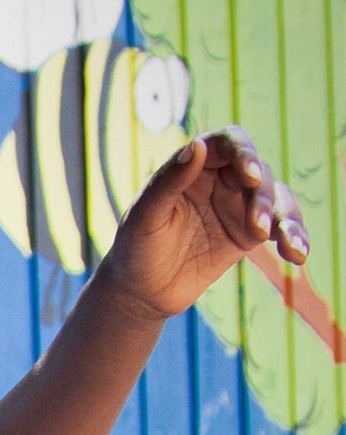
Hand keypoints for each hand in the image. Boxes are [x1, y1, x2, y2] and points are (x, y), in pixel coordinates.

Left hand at [103, 128, 308, 320]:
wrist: (142, 292)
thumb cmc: (136, 247)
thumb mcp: (145, 216)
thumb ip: (168, 181)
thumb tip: (197, 145)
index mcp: (196, 163)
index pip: (230, 143)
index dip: (245, 153)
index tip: (250, 176)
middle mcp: (223, 177)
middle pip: (259, 172)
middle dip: (263, 197)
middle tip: (257, 225)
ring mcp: (239, 204)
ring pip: (276, 198)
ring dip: (287, 218)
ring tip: (288, 245)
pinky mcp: (250, 233)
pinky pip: (280, 227)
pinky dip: (294, 237)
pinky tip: (298, 254)